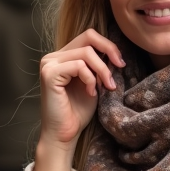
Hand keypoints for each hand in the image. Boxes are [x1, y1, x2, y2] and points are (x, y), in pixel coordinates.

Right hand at [36, 29, 123, 170]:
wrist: (65, 134)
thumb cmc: (78, 111)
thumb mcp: (94, 82)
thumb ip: (99, 65)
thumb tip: (114, 51)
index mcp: (63, 56)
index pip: (88, 36)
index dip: (108, 45)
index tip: (121, 63)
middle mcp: (53, 56)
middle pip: (88, 37)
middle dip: (109, 51)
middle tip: (120, 68)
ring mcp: (49, 63)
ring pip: (86, 53)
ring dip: (102, 70)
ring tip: (105, 87)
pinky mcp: (49, 73)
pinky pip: (79, 66)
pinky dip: (90, 79)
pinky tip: (91, 92)